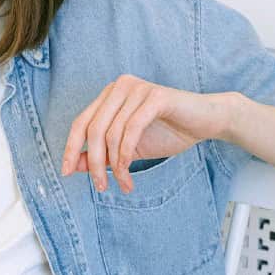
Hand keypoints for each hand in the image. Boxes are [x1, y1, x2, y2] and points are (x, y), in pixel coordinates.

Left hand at [60, 75, 236, 193]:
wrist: (207, 122)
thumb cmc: (168, 131)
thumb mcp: (127, 148)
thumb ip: (100, 154)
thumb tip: (73, 165)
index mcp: (109, 96)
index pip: (81, 123)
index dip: (71, 149)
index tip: (66, 172)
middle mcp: (119, 87)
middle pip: (93, 130)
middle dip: (94, 163)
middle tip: (101, 187)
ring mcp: (136, 89)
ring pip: (111, 133)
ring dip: (115, 165)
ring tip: (123, 183)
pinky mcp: (155, 96)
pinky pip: (131, 130)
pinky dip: (126, 154)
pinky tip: (129, 170)